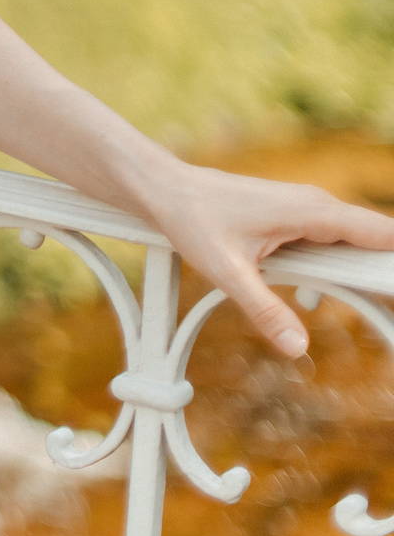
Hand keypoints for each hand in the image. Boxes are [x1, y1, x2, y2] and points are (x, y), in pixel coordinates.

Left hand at [142, 162, 393, 356]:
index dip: (393, 267)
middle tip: (379, 310)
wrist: (163, 188)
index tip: (392, 292)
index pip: (384, 234)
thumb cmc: (191, 218)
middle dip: (379, 275)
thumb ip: (265, 310)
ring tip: (360, 306)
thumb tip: (298, 347)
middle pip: (374, 240)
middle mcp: (317, 205)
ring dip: (355, 273)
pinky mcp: (294, 216)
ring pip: (351, 242)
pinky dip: (331, 266)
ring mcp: (306, 208)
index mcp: (313, 212)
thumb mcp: (227, 271)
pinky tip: (310, 295)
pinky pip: (329, 241)